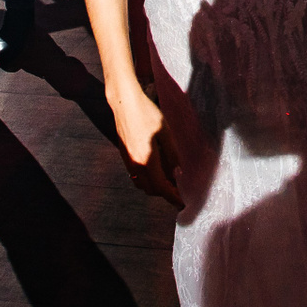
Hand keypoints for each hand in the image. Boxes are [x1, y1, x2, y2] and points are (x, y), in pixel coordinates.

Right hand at [110, 85, 182, 208]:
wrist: (124, 103)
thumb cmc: (147, 114)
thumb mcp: (165, 132)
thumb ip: (172, 154)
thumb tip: (178, 172)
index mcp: (147, 161)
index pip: (161, 187)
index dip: (173, 197)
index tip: (182, 203)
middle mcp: (135, 165)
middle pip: (150, 189)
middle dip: (165, 193)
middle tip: (179, 191)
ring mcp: (128, 160)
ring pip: (141, 183)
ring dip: (154, 187)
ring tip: (169, 181)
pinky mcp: (124, 155)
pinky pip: (136, 175)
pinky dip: (147, 178)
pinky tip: (156, 169)